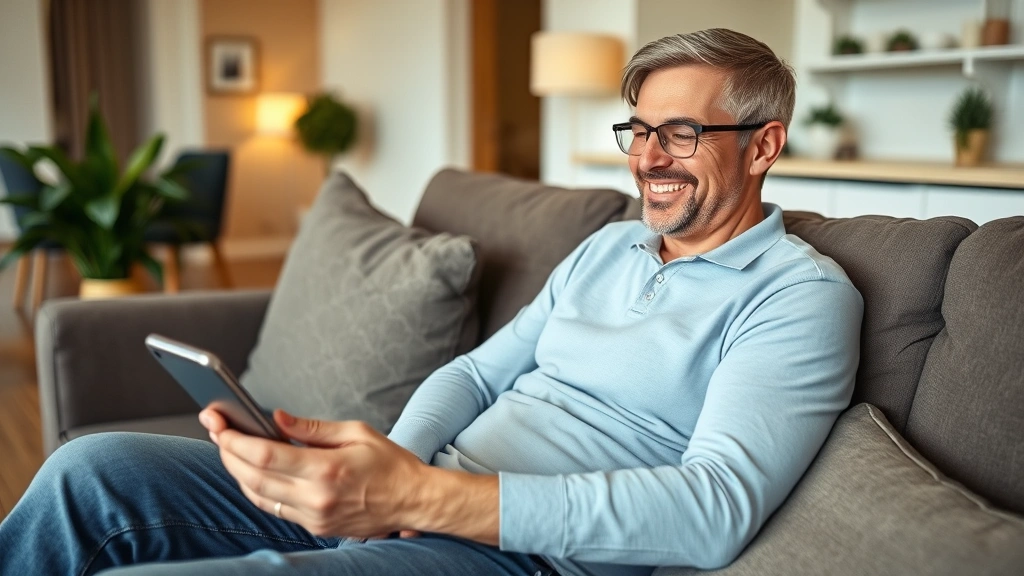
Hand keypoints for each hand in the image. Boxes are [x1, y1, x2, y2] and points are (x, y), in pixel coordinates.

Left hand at [199, 407, 428, 537]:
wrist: (414, 501)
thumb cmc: (391, 463)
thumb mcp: (356, 432)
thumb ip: (311, 428)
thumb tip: (276, 418)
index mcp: (327, 470)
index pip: (265, 456)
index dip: (235, 439)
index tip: (219, 422)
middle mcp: (316, 498)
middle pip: (252, 477)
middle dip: (227, 451)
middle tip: (215, 428)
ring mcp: (314, 517)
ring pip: (258, 496)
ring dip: (237, 471)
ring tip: (228, 447)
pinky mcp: (315, 527)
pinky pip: (274, 508)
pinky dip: (256, 488)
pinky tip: (251, 471)